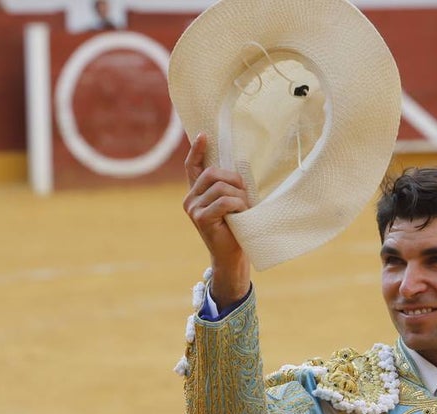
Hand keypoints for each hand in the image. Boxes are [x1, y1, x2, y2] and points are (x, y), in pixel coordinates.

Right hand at [183, 133, 250, 305]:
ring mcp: (193, 208)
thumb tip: (237, 168)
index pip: (193, 167)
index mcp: (197, 193)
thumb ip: (228, 188)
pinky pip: (224, 201)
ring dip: (239, 196)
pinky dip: (238, 205)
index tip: (205, 135)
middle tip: (246, 195)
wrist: (233, 257)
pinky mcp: (201, 218)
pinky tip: (241, 215)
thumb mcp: (232, 204)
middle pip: (213, 173)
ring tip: (245, 209)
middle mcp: (190, 199)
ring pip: (220, 187)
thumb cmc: (236, 229)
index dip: (197, 150)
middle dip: (235, 180)